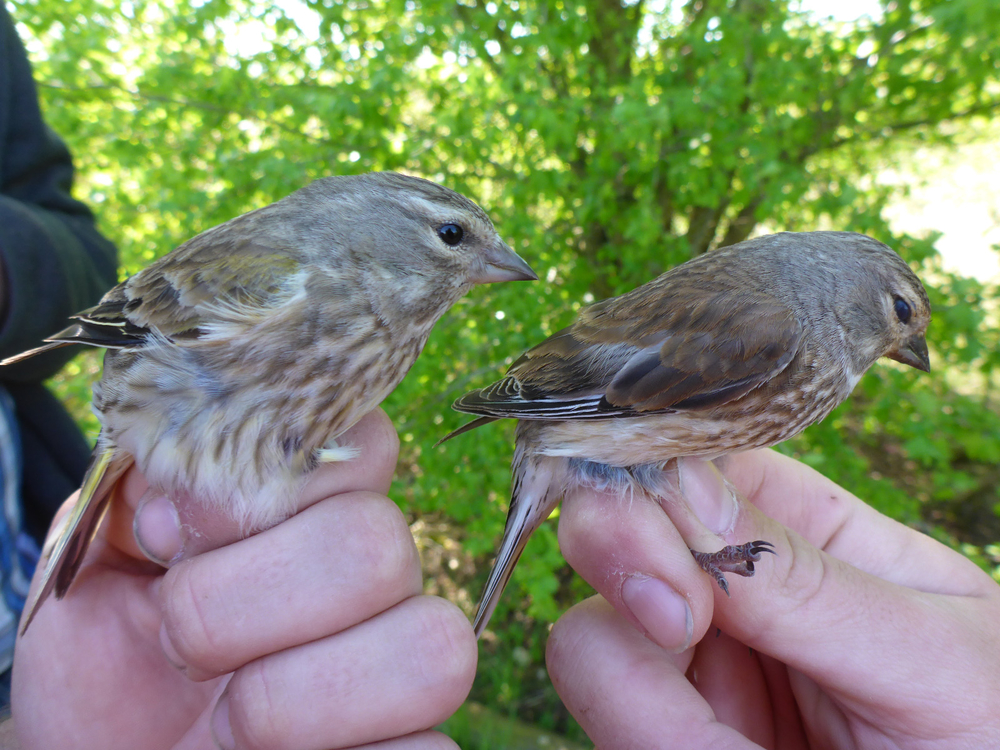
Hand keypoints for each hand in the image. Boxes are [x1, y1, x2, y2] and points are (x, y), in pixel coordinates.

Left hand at [12, 410, 476, 749]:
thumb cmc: (110, 668)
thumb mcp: (96, 566)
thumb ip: (141, 493)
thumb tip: (189, 461)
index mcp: (312, 512)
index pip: (361, 443)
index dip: (274, 480)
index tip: (171, 531)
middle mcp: (375, 578)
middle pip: (379, 542)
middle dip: (246, 600)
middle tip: (180, 644)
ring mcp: (404, 666)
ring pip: (434, 644)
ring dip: (296, 696)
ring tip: (229, 723)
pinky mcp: (416, 748)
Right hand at [546, 449, 999, 747]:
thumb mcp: (930, 656)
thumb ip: (806, 580)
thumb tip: (682, 481)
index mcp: (809, 536)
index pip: (700, 461)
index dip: (660, 471)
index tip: (676, 533)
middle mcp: (734, 593)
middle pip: (614, 530)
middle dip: (618, 555)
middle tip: (676, 624)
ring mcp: (699, 670)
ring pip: (592, 635)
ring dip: (634, 685)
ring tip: (725, 746)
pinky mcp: (669, 736)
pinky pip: (615, 718)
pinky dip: (644, 733)